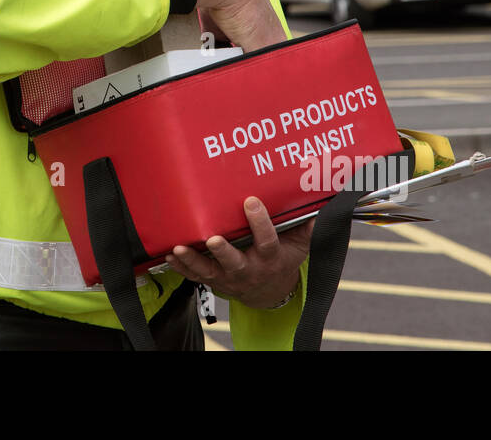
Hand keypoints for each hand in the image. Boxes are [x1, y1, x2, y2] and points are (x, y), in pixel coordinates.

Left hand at [164, 197, 312, 309]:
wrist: (269, 290)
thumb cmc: (282, 258)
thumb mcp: (300, 245)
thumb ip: (308, 225)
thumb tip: (321, 201)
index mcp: (270, 258)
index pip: (267, 241)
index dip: (260, 223)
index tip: (250, 201)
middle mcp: (248, 269)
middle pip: (235, 263)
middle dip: (223, 251)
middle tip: (213, 237)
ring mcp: (228, 277)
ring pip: (209, 271)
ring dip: (193, 260)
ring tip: (179, 247)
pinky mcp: (213, 280)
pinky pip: (195, 276)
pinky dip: (181, 267)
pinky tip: (169, 255)